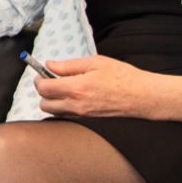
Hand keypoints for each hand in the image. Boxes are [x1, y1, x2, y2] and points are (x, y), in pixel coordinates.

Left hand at [32, 55, 168, 118]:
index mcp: (77, 88)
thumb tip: (50, 65)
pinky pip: (66, 115)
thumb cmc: (123, 78)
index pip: (44, 88)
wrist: (142, 96)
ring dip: (52, 101)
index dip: (39, 79)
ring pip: (53, 112)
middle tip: (51, 80)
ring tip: (63, 88)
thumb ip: (69, 65)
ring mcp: (82, 115)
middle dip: (43, 91)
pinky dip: (63, 107)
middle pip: (43, 103)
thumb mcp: (95, 63)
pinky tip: (73, 96)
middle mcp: (76, 105)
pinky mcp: (88, 120)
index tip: (41, 72)